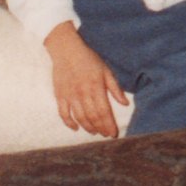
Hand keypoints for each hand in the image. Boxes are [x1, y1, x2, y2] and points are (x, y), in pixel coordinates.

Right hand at [43, 21, 127, 137]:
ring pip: (80, 117)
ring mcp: (70, 96)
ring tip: (95, 132)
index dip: (109, 124)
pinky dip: (69, 123)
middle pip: (92, 117)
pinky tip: (76, 128)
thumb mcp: (106, 70)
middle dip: (101, 128)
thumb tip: (125, 103)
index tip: (113, 133)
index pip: (104, 111)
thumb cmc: (89, 59)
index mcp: (96, 87)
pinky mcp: (60, 96)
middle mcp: (83, 94)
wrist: (67, 50)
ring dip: (88, 127)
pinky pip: (63, 114)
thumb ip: (115, 88)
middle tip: (106, 135)